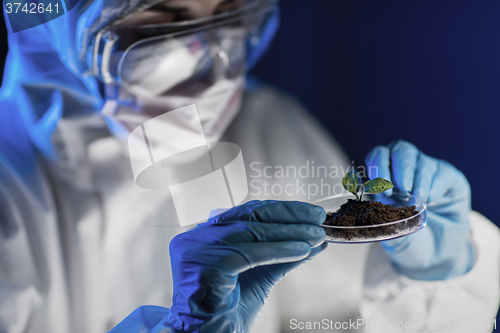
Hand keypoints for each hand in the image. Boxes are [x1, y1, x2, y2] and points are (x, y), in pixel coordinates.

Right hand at [166, 200, 326, 331]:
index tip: (309, 212)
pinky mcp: (204, 265)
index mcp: (207, 235)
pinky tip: (302, 251)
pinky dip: (280, 250)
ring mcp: (197, 249)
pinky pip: (249, 253)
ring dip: (290, 232)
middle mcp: (197, 237)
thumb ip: (282, 257)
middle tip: (317, 218)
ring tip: (316, 235)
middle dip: (289, 216)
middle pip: (249, 216)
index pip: (247, 213)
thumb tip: (313, 241)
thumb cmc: (224, 311)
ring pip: (252, 231)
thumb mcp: (261, 276)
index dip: (281, 210)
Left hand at [365, 140, 472, 279]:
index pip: (379, 156)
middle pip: (400, 150)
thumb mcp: (393, 237)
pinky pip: (441, 172)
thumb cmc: (410, 241)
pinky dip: (434, 186)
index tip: (381, 189)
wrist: (439, 256)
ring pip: (420, 160)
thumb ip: (384, 226)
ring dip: (417, 179)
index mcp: (386, 178)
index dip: (378, 166)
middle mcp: (406, 170)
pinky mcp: (450, 179)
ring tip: (416, 199)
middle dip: (399, 167)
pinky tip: (431, 200)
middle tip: (401, 188)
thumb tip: (371, 217)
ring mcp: (428, 172)